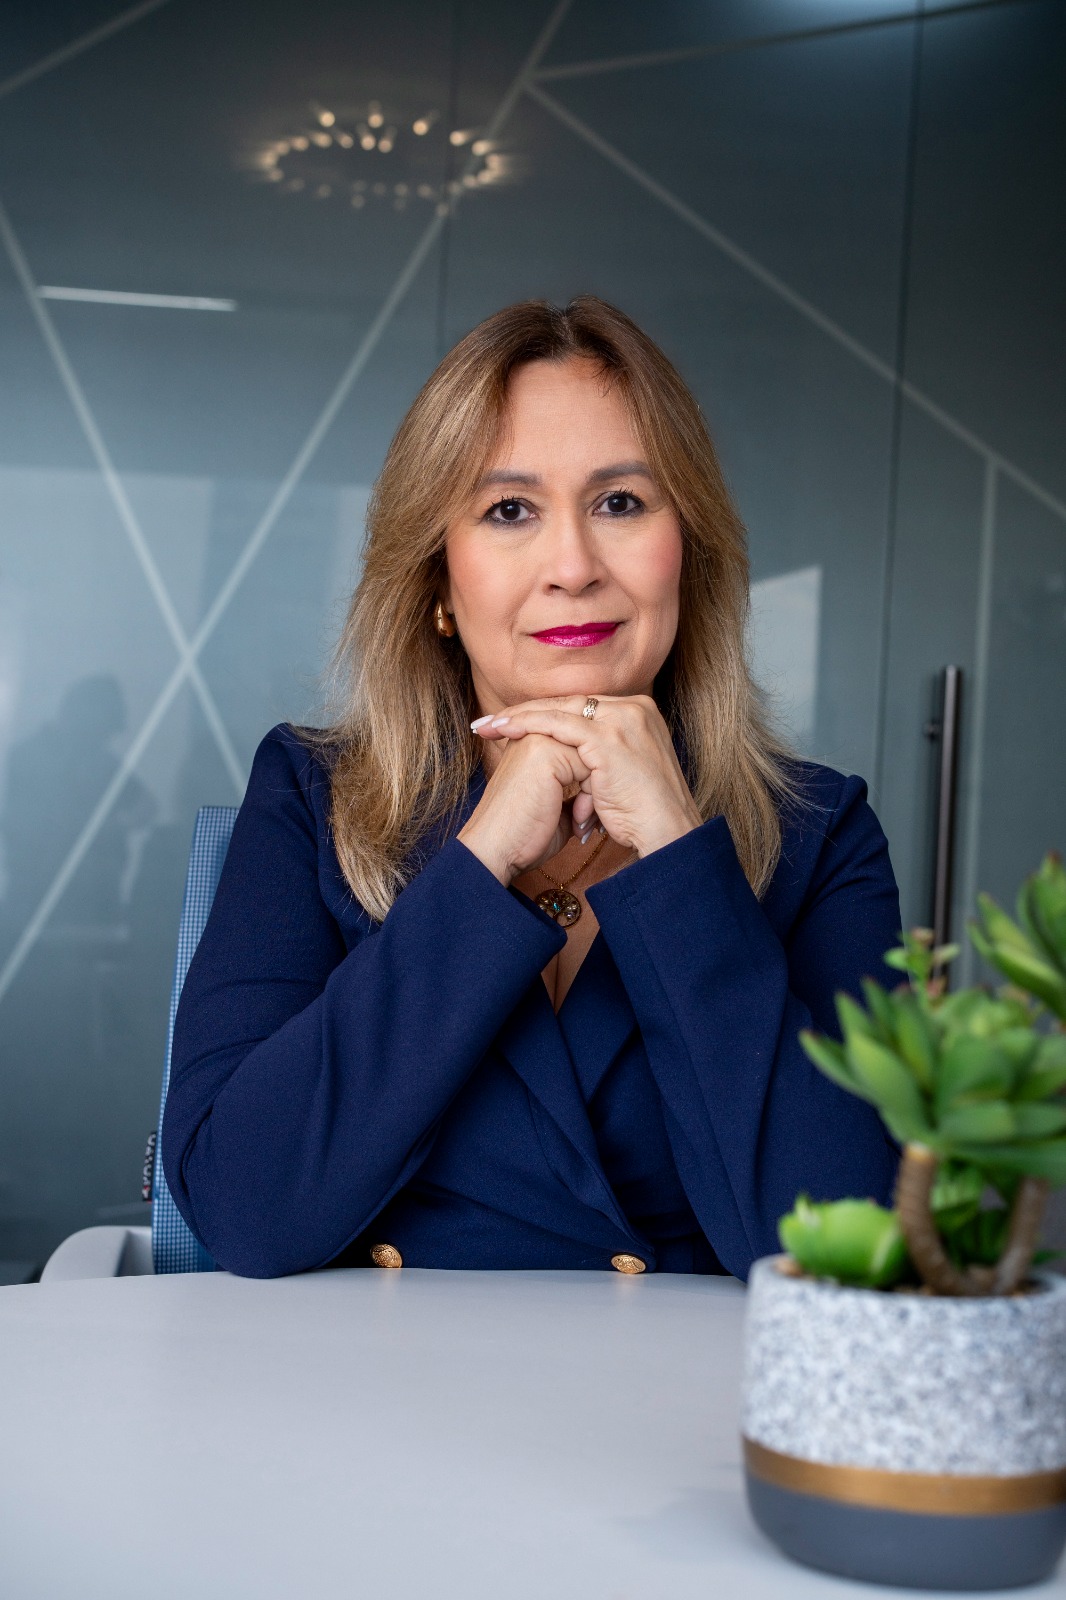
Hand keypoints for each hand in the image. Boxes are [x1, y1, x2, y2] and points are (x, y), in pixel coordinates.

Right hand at [457, 730, 590, 886]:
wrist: (495, 851)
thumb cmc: (523, 834)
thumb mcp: (554, 803)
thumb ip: (576, 785)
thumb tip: (605, 780)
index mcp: (531, 742)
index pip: (583, 749)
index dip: (590, 783)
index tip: (583, 816)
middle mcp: (532, 733)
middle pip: (590, 749)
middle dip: (595, 786)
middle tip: (585, 820)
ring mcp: (537, 739)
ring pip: (593, 756)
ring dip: (594, 792)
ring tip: (581, 821)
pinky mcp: (544, 753)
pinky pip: (591, 764)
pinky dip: (591, 797)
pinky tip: (578, 821)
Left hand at [472, 695, 701, 863]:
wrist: (667, 833)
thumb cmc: (643, 815)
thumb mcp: (621, 775)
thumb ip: (599, 759)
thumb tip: (570, 765)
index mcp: (639, 713)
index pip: (582, 706)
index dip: (545, 713)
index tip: (513, 723)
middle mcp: (634, 708)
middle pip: (569, 703)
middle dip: (526, 712)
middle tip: (490, 721)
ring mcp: (623, 719)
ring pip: (560, 710)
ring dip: (519, 717)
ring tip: (488, 726)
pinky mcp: (609, 737)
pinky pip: (558, 724)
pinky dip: (528, 724)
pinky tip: (504, 729)